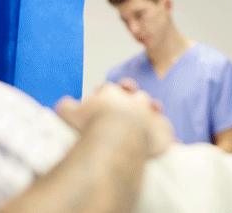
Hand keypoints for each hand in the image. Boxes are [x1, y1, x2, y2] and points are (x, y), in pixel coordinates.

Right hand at [54, 80, 174, 157]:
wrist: (116, 139)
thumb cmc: (90, 126)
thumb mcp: (68, 113)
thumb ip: (66, 106)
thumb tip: (64, 105)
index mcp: (112, 94)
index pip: (108, 90)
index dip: (104, 94)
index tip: (101, 97)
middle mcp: (134, 100)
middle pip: (134, 96)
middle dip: (131, 98)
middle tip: (129, 102)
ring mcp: (151, 114)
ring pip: (154, 109)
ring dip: (151, 112)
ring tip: (150, 114)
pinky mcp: (163, 131)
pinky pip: (166, 133)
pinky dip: (164, 135)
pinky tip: (168, 142)